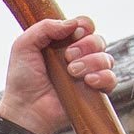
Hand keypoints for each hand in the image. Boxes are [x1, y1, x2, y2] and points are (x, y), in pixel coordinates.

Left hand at [0, 16, 110, 133]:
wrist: (25, 109)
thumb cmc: (22, 79)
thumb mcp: (24, 45)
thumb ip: (44, 27)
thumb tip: (72, 23)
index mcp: (63, 42)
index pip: (85, 25)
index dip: (84, 25)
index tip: (74, 33)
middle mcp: (78, 56)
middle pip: (98, 40)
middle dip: (86, 45)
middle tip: (68, 57)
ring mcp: (87, 74)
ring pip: (106, 58)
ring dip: (92, 62)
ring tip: (72, 72)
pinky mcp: (94, 92)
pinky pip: (111, 79)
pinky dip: (103, 77)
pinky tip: (88, 81)